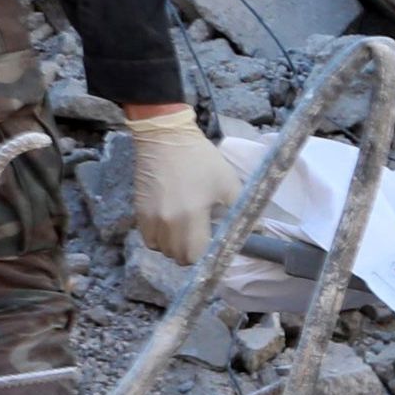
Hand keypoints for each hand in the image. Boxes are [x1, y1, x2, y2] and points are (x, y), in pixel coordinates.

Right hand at [122, 105, 240, 264]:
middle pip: (176, 256)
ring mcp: (148, 217)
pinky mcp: (138, 210)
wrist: (165, 139)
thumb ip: (241, 212)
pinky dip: (159, 238)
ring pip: (159, 249)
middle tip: (203, 239)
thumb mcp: (229, 185)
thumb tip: (256, 231)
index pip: (193, 256)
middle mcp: (165, 222)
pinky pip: (147, 236)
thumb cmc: (201, 161)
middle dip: (191, 253)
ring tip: (186, 232)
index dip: (206, 256)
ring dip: (173, 247)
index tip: (214, 247)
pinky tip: (171, 224)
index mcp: (189, 217)